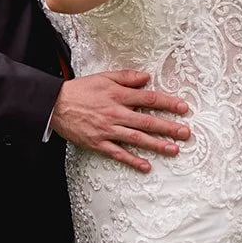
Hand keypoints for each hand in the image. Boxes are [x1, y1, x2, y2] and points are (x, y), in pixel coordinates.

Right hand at [50, 70, 191, 172]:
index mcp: (118, 95)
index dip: (168, 103)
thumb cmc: (80, 89)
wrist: (55, 104)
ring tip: (174, 150)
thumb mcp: (104, 77)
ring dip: (157, 145)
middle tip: (186, 133)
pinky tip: (146, 166)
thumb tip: (147, 77)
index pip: (149, 99)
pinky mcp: (98, 143)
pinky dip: (132, 160)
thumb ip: (127, 77)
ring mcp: (107, 129)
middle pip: (147, 121)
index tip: (184, 108)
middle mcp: (116, 113)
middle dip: (169, 127)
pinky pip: (118, 153)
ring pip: (137, 139)